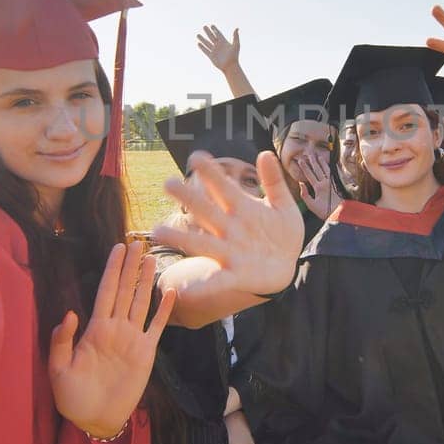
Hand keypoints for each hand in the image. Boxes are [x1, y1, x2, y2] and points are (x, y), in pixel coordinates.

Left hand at [49, 242, 176, 438]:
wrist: (95, 420)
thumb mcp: (58, 370)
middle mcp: (115, 328)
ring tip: (152, 258)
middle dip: (131, 266)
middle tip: (138, 241)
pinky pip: (157, 326)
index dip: (112, 269)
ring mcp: (132, 339)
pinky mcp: (146, 352)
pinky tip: (170, 292)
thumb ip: (61, 341)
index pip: (105, 291)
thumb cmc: (73, 397)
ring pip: (141, 302)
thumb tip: (71, 312)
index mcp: (95, 329)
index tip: (118, 248)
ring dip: (146, 281)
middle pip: (125, 290)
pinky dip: (165, 309)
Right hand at [154, 150, 304, 296]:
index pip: (223, 187)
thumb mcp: (283, 206)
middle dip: (188, 198)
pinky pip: (216, 281)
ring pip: (201, 244)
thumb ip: (274, 182)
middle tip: (168, 183)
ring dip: (181, 238)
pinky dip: (202, 286)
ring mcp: (229, 252)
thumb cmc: (281, 234)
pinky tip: (185, 290)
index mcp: (241, 209)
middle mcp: (229, 229)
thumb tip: (265, 153)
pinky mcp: (235, 275)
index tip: (196, 156)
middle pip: (206, 211)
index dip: (211, 172)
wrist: (286, 267)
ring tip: (157, 231)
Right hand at [196, 25, 241, 73]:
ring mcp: (214, 51)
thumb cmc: (234, 56)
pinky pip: (205, 50)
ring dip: (202, 39)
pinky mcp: (211, 56)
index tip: (212, 25)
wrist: (230, 66)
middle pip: (212, 37)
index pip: (218, 34)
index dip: (215, 30)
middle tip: (204, 26)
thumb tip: (237, 28)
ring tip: (198, 35)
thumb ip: (236, 36)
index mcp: (224, 42)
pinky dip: (202, 47)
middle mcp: (218, 46)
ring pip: (207, 43)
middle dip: (208, 32)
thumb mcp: (236, 45)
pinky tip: (198, 43)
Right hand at [294, 148, 339, 220]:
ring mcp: (331, 183)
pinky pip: (332, 173)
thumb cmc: (324, 211)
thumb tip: (301, 183)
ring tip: (318, 156)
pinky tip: (328, 164)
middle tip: (309, 153)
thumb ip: (305, 194)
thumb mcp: (311, 206)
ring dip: (321, 162)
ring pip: (326, 169)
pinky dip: (329, 167)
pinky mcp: (335, 185)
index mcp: (318, 187)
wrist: (339, 213)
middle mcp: (325, 183)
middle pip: (317, 169)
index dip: (304, 166)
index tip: (301, 159)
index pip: (309, 174)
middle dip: (312, 161)